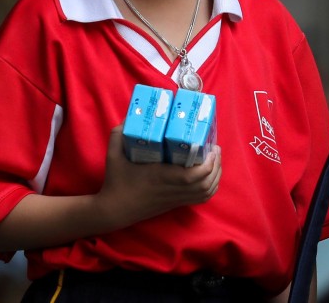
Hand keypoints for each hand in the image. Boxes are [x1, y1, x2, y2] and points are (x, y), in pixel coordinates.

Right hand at [97, 125, 220, 227]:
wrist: (115, 209)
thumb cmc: (116, 182)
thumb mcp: (113, 156)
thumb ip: (118, 135)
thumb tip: (127, 119)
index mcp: (161, 176)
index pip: (193, 176)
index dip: (208, 163)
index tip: (211, 147)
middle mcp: (172, 189)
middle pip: (206, 183)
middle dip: (216, 166)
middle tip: (215, 149)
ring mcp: (175, 198)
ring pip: (206, 192)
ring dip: (216, 176)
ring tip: (215, 160)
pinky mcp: (175, 204)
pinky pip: (201, 199)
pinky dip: (210, 188)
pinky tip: (209, 177)